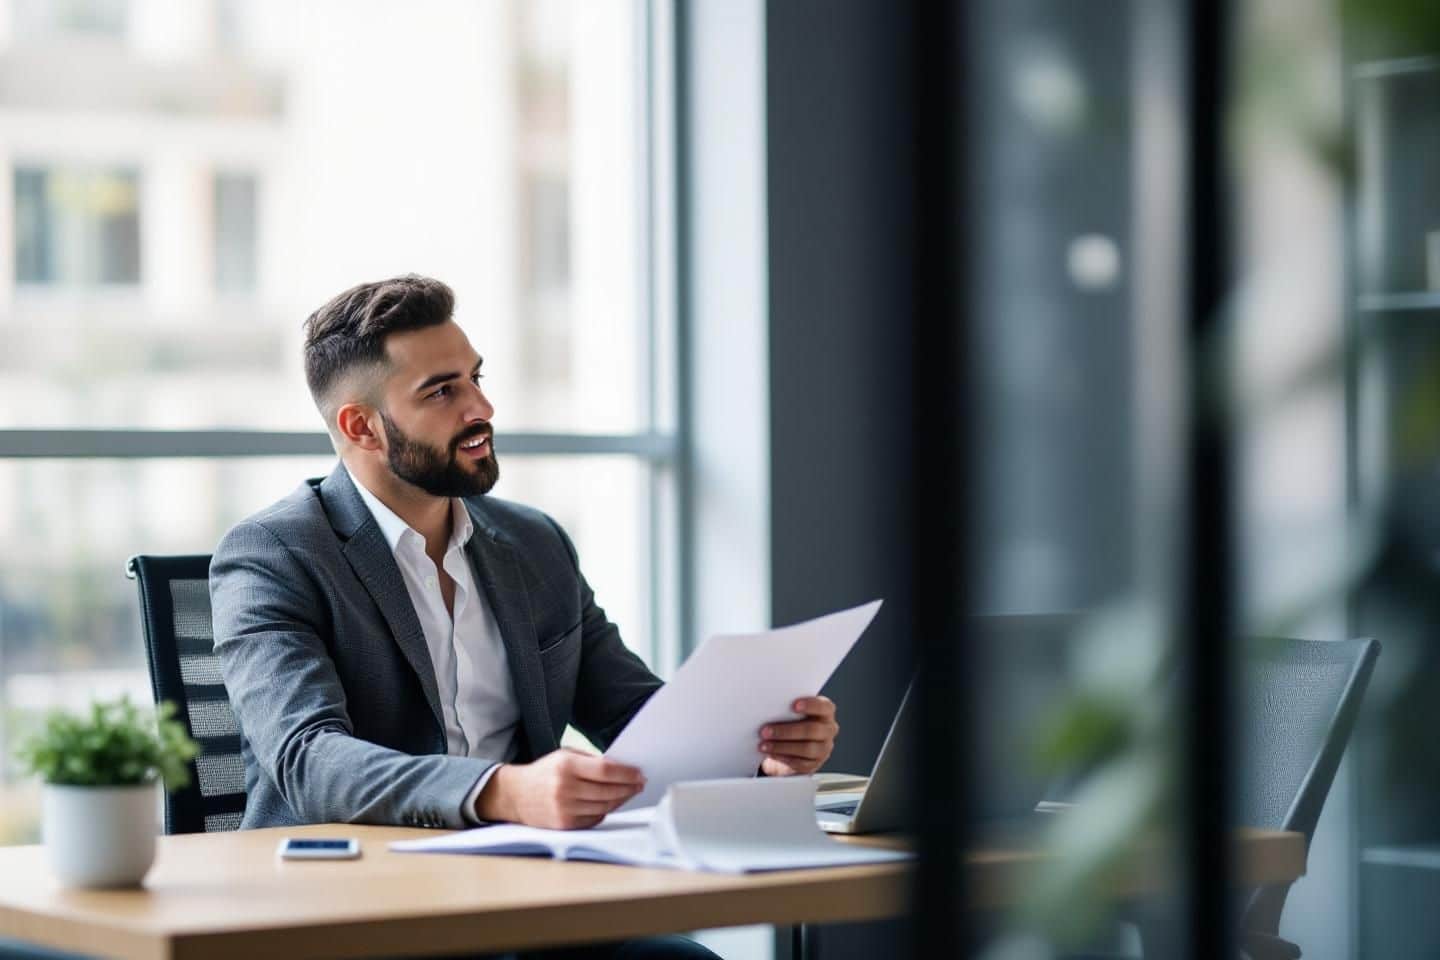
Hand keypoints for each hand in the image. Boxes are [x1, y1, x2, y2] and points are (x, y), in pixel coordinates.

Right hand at [475, 747, 644, 829]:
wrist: (515, 795)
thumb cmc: (544, 772)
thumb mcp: (564, 756)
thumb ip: (591, 760)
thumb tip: (622, 767)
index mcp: (566, 766)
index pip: (606, 771)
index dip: (627, 773)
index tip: (640, 773)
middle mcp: (565, 789)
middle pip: (608, 791)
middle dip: (628, 787)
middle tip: (640, 783)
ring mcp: (564, 809)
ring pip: (604, 807)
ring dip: (621, 800)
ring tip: (629, 792)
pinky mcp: (565, 825)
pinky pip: (594, 819)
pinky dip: (606, 811)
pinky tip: (611, 803)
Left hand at [759, 695, 838, 776]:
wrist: (790, 745)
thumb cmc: (790, 722)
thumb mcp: (791, 712)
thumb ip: (787, 709)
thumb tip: (770, 708)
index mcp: (825, 712)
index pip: (823, 707)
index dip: (810, 705)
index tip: (793, 706)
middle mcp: (828, 730)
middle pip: (812, 730)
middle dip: (787, 731)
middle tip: (765, 731)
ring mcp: (824, 748)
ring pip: (806, 748)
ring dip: (782, 746)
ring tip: (764, 745)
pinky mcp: (815, 764)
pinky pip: (801, 763)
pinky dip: (784, 758)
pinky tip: (771, 753)